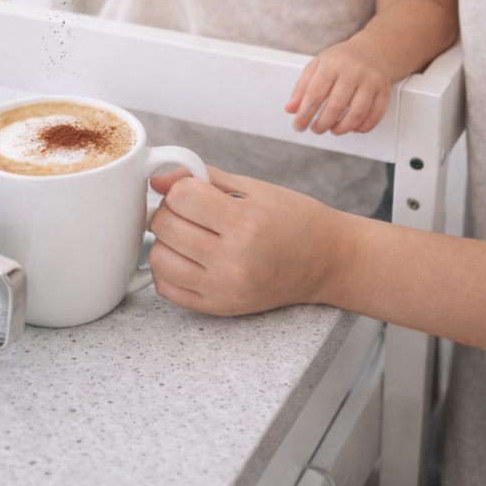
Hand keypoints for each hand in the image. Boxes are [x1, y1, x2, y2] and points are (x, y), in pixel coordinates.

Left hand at [148, 165, 349, 314]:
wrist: (327, 262)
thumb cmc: (295, 220)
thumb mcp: (254, 188)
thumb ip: (205, 178)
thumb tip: (159, 180)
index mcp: (245, 223)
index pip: (181, 197)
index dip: (181, 188)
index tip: (194, 190)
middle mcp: (233, 260)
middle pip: (165, 226)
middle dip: (170, 210)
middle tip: (189, 210)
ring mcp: (224, 288)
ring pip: (159, 258)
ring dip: (166, 240)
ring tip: (188, 234)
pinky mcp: (219, 308)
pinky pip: (167, 289)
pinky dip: (168, 269)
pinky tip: (187, 257)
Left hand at [285, 37, 390, 134]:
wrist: (371, 50)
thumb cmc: (340, 60)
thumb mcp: (316, 66)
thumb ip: (302, 87)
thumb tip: (291, 109)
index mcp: (332, 63)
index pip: (315, 93)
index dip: (305, 113)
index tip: (299, 125)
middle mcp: (353, 70)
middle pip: (336, 104)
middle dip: (323, 123)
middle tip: (316, 129)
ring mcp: (370, 80)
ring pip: (357, 112)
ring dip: (343, 128)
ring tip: (334, 129)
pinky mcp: (383, 90)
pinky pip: (376, 114)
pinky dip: (364, 127)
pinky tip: (353, 128)